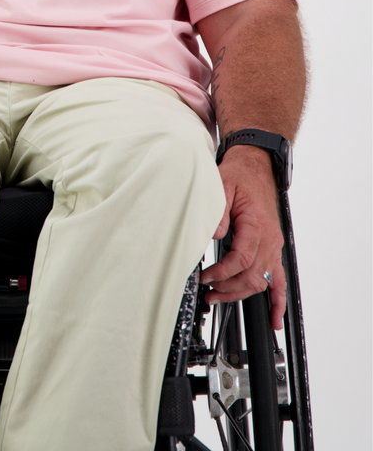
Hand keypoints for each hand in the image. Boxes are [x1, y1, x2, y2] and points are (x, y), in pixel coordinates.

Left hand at [200, 146, 285, 329]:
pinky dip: (278, 301)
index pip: (242, 259)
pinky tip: (275, 318)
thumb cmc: (239, 175)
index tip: (206, 277)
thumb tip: (213, 233)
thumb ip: (217, 211)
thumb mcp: (221, 185)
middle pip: (253, 276)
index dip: (223, 273)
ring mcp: (273, 246)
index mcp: (257, 225)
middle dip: (228, 288)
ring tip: (219, 298)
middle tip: (207, 291)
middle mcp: (269, 239)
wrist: (255, 166)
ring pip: (262, 282)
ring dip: (241, 294)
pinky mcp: (272, 248)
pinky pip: (279, 280)